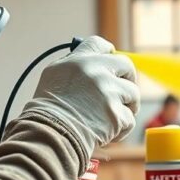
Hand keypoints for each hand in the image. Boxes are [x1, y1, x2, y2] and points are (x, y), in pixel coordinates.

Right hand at [22, 36, 139, 153]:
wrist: (50, 135)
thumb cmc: (47, 111)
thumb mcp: (53, 77)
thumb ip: (73, 66)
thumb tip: (93, 62)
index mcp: (78, 60)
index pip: (99, 44)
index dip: (109, 52)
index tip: (112, 62)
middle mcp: (95, 71)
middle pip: (126, 65)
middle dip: (128, 78)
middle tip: (124, 92)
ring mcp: (108, 92)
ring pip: (132, 93)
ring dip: (126, 106)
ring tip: (111, 118)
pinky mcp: (116, 113)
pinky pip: (129, 118)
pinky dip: (121, 128)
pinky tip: (107, 133)